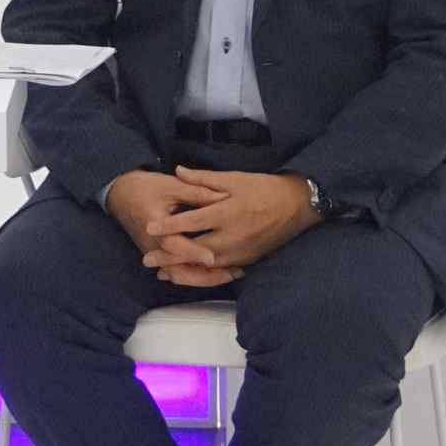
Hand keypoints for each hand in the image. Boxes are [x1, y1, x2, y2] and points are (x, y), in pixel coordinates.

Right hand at [105, 170, 240, 287]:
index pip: (172, 244)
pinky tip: (219, 273)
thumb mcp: (170, 185)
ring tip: (231, 275)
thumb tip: (224, 197)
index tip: (212, 258)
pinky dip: (197, 275)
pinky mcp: (159, 256)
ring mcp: (154, 253)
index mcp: (153, 224)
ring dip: (204, 278)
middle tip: (233, 273)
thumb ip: (196, 192)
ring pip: (179, 275)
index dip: (192, 252)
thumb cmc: (146, 188)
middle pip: (177, 270)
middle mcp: (152, 244)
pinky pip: (178, 271)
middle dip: (205, 275)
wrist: (120, 195)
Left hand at [139, 167, 322, 282]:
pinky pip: (223, 270)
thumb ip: (204, 178)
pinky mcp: (249, 259)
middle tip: (147, 259)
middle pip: (197, 249)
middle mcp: (234, 235)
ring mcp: (243, 251)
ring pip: (208, 265)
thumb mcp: (234, 178)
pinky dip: (204, 274)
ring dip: (185, 269)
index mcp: (228, 212)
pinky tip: (188, 274)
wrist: (297, 205)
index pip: (193, 221)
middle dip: (171, 256)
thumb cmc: (263, 188)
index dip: (170, 225)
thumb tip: (178, 171)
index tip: (149, 228)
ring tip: (163, 272)